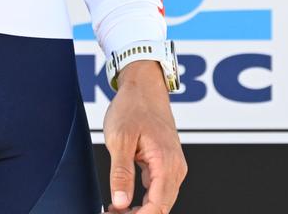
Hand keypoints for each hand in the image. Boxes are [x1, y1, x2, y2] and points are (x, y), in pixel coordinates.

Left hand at [102, 61, 185, 212]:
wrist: (144, 86)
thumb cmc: (133, 106)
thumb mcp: (120, 138)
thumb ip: (121, 173)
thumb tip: (121, 202)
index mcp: (166, 162)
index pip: (157, 206)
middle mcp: (175, 168)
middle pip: (160, 208)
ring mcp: (173, 167)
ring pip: (160, 201)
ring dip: (138, 211)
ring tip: (112, 210)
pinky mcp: (167, 165)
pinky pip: (158, 191)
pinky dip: (142, 201)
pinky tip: (123, 201)